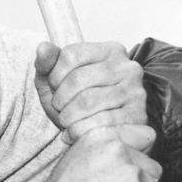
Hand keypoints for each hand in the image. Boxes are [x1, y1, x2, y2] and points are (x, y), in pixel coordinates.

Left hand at [34, 41, 148, 144]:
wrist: (98, 133)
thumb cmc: (76, 102)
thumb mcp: (56, 80)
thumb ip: (47, 63)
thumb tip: (43, 48)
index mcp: (110, 51)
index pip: (71, 55)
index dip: (54, 75)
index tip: (54, 88)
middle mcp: (128, 67)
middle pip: (78, 79)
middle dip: (59, 98)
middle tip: (58, 108)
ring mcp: (135, 92)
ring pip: (88, 102)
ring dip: (67, 116)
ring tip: (65, 120)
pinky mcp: (138, 117)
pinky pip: (100, 123)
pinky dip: (79, 131)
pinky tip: (73, 133)